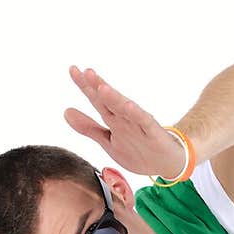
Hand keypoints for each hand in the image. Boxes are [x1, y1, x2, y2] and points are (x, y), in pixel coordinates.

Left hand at [64, 66, 187, 179]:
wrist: (167, 163)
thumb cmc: (138, 150)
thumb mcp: (108, 141)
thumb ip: (88, 127)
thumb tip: (66, 111)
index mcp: (113, 119)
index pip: (96, 99)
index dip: (85, 86)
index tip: (73, 69)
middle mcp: (124, 117)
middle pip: (108, 100)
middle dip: (97, 86)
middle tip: (86, 72)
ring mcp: (138, 124)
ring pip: (124, 109)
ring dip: (114, 98)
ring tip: (102, 87)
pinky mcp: (152, 133)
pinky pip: (144, 122)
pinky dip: (137, 114)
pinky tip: (129, 106)